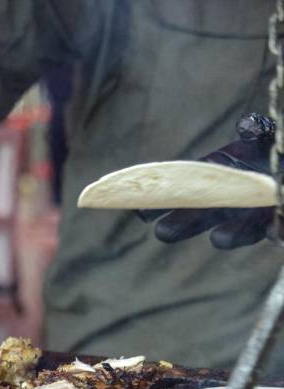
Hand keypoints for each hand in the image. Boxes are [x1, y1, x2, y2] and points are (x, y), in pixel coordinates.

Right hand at [149, 113, 276, 249]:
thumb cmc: (270, 153)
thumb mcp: (263, 140)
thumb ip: (256, 132)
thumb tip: (249, 125)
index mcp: (211, 182)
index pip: (176, 197)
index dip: (157, 206)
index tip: (141, 212)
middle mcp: (223, 206)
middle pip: (195, 220)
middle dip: (181, 225)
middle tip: (163, 232)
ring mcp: (248, 220)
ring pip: (232, 233)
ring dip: (227, 235)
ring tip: (219, 238)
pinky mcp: (274, 227)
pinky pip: (275, 232)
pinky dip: (275, 231)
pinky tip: (274, 229)